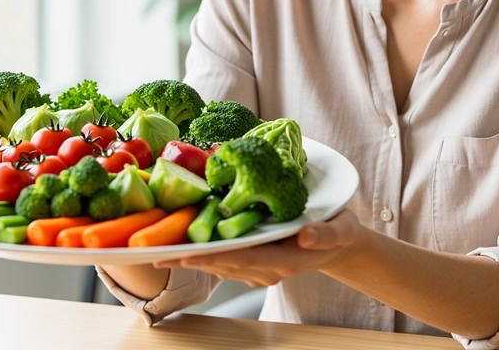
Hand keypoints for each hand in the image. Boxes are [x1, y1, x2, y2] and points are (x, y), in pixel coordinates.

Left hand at [152, 209, 361, 287]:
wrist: (338, 242)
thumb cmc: (339, 230)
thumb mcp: (342, 229)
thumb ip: (326, 234)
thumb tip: (306, 237)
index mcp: (285, 261)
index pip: (243, 259)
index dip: (212, 257)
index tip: (185, 254)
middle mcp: (267, 269)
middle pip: (223, 264)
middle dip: (190, 259)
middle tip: (156, 253)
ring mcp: (258, 268)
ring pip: (219, 264)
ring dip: (189, 257)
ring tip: (158, 249)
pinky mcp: (252, 261)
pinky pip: (223, 258)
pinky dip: (201, 251)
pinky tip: (179, 243)